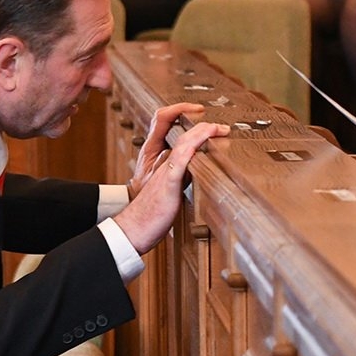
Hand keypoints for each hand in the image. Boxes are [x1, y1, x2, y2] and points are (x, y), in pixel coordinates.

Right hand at [117, 107, 229, 253]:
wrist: (133, 229)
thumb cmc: (152, 214)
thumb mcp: (171, 192)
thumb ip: (181, 178)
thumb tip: (197, 171)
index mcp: (166, 166)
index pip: (182, 141)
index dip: (197, 131)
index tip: (214, 129)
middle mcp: (164, 164)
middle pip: (183, 137)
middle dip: (202, 127)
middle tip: (221, 127)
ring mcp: (165, 172)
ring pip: (182, 144)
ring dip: (200, 133)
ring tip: (215, 127)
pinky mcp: (168, 183)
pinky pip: (179, 162)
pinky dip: (190, 149)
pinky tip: (199, 142)